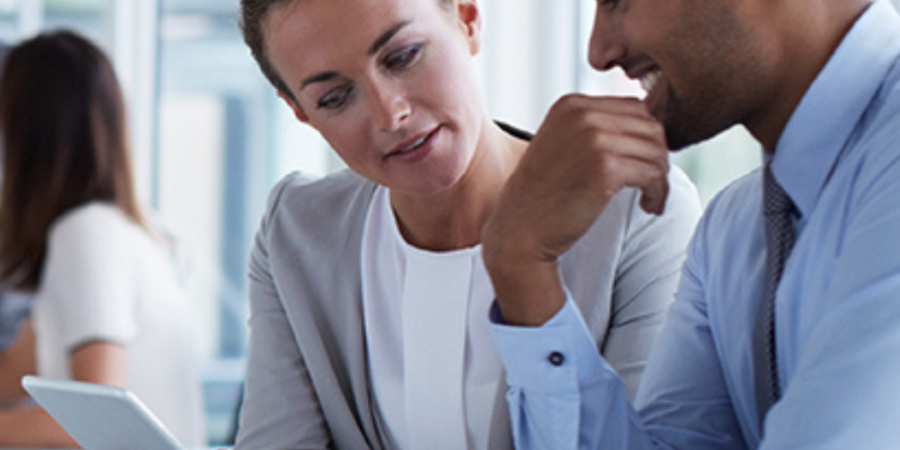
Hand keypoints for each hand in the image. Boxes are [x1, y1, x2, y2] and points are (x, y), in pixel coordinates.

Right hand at [483, 94, 669, 325]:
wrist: (520, 230)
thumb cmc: (545, 195)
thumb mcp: (564, 145)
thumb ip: (596, 129)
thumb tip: (651, 126)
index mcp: (571, 104)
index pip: (634, 108)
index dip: (646, 138)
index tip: (643, 165)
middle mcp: (582, 114)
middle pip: (649, 125)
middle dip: (658, 156)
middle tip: (652, 185)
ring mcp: (593, 138)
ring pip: (655, 149)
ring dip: (660, 177)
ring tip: (652, 198)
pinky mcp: (605, 167)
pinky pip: (652, 173)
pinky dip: (659, 191)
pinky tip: (649, 206)